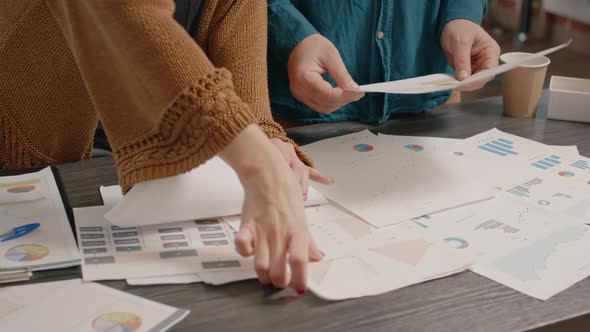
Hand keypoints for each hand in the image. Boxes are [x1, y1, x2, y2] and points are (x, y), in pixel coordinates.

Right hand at [220, 125, 323, 292]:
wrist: (266, 173)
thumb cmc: (286, 192)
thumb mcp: (302, 216)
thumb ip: (309, 240)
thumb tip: (318, 257)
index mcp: (297, 231)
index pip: (300, 262)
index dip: (299, 279)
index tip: (298, 287)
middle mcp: (280, 233)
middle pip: (278, 271)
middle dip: (278, 282)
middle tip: (279, 280)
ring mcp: (263, 230)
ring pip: (260, 265)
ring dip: (263, 275)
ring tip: (265, 273)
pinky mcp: (247, 225)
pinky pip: (242, 246)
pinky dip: (244, 254)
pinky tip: (250, 252)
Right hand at [288, 34, 364, 113]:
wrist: (296, 44)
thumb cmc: (312, 45)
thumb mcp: (331, 55)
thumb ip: (342, 74)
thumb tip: (354, 89)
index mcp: (304, 78)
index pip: (328, 94)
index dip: (345, 96)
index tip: (360, 93)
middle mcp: (299, 90)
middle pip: (326, 103)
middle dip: (344, 100)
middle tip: (358, 93)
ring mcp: (299, 94)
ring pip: (323, 108)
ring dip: (338, 103)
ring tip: (350, 93)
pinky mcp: (302, 96)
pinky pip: (319, 105)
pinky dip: (332, 102)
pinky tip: (340, 94)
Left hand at [441, 19, 500, 90]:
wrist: (451, 25)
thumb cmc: (460, 28)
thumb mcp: (460, 42)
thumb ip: (462, 60)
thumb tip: (463, 78)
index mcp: (491, 51)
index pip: (489, 70)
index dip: (479, 79)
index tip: (466, 83)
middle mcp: (486, 61)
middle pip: (482, 79)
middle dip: (469, 84)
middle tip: (455, 86)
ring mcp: (477, 66)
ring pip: (472, 82)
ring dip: (462, 85)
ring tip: (451, 85)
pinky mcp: (467, 69)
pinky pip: (464, 79)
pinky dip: (457, 82)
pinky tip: (449, 83)